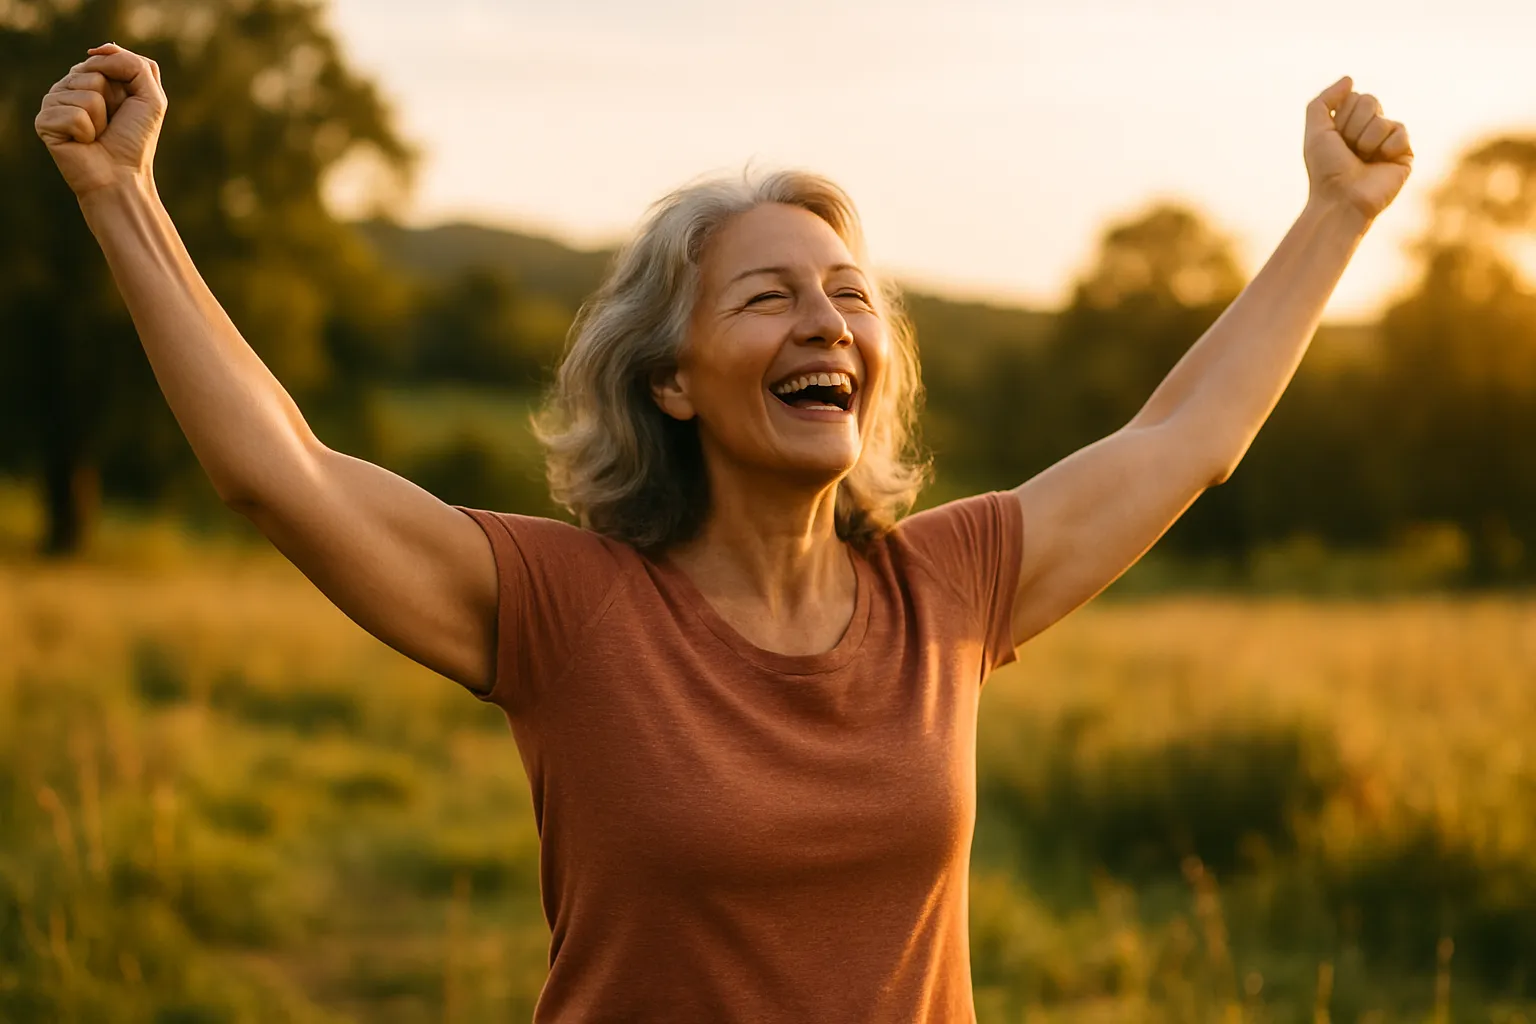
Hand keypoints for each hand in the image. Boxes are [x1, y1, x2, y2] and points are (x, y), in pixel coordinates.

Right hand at [34, 42, 167, 197]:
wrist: (121, 176)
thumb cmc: (135, 139)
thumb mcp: (151, 97)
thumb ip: (136, 64)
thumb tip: (98, 50)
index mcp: (92, 78)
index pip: (106, 58)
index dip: (125, 85)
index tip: (127, 107)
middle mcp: (69, 87)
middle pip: (94, 73)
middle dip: (113, 100)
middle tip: (112, 124)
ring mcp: (54, 103)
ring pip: (85, 92)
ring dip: (100, 118)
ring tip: (98, 135)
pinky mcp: (44, 121)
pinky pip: (72, 113)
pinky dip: (86, 131)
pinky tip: (83, 142)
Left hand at [1303, 76, 1413, 222]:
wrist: (1340, 199)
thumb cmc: (1325, 169)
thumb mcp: (1315, 131)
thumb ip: (1322, 101)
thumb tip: (1350, 79)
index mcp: (1352, 123)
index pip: (1355, 96)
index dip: (1342, 117)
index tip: (1336, 139)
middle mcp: (1371, 129)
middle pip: (1370, 100)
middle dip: (1353, 126)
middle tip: (1349, 150)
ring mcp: (1389, 141)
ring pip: (1383, 119)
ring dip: (1366, 140)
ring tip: (1362, 160)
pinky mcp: (1405, 153)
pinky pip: (1400, 132)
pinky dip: (1385, 147)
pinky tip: (1380, 164)